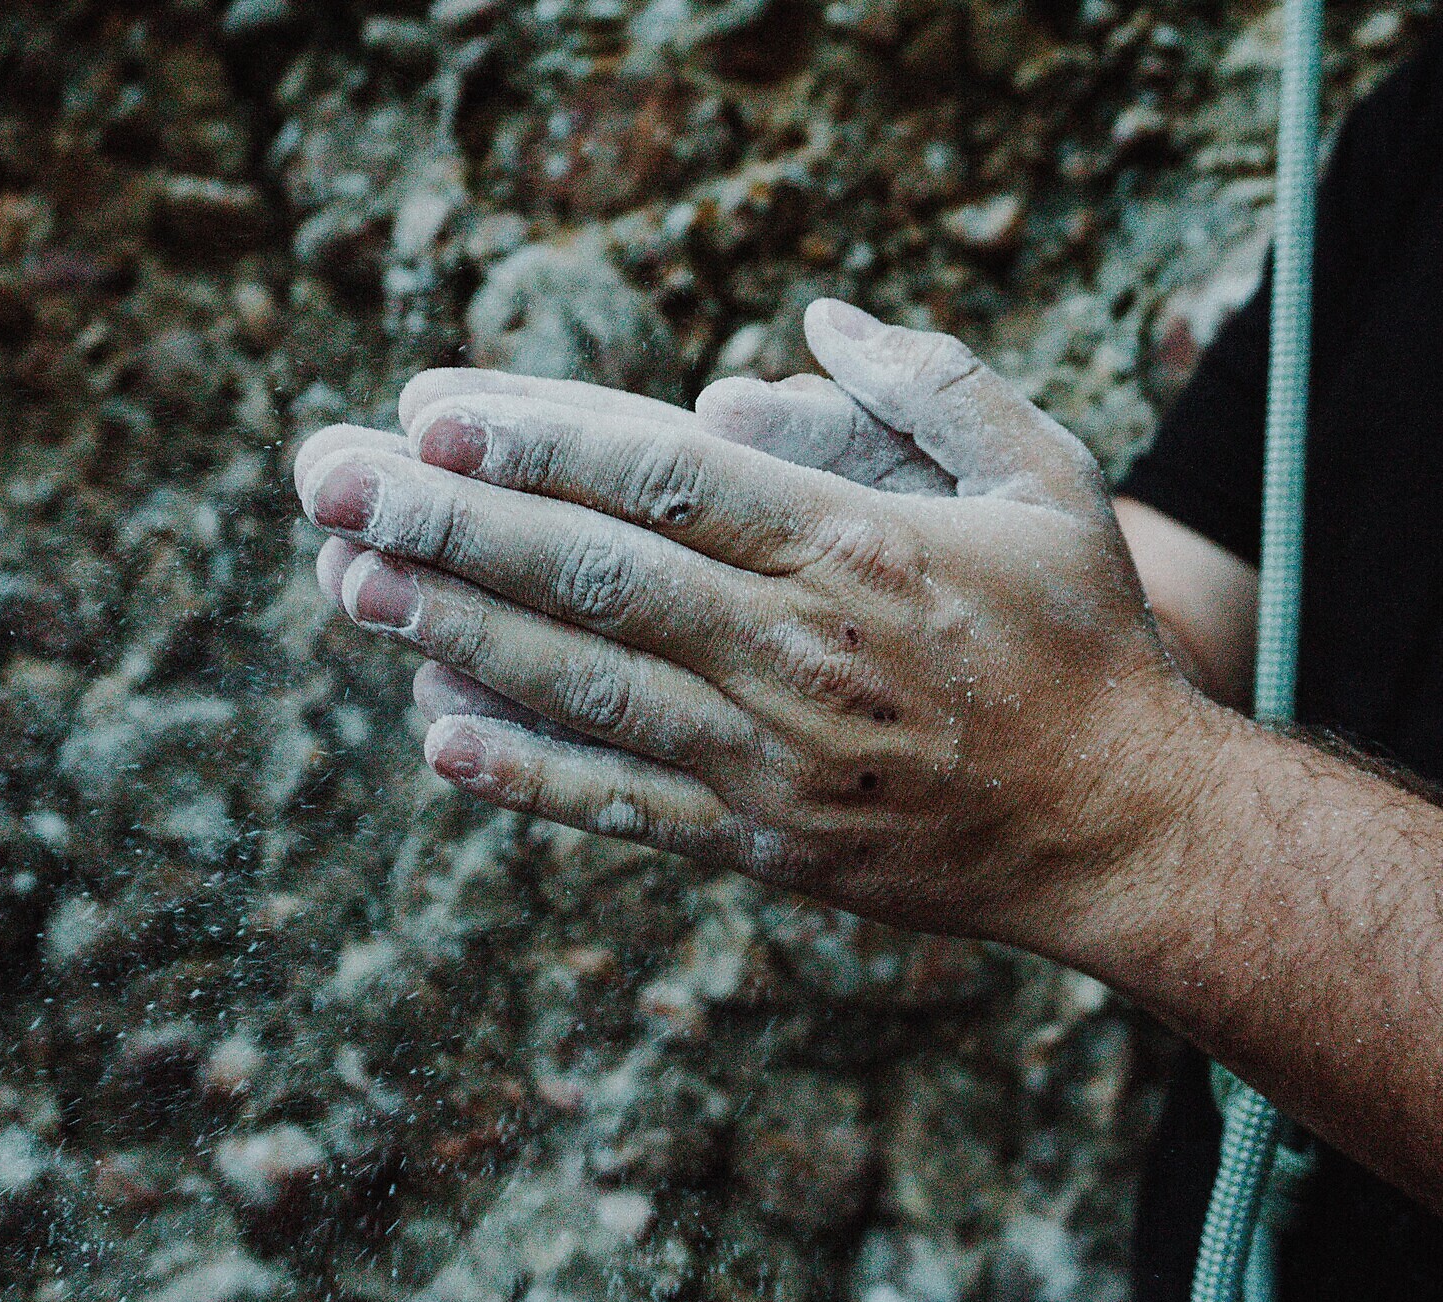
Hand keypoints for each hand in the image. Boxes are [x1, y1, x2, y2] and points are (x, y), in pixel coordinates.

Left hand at [293, 301, 1217, 950]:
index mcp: (856, 548)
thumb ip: (935, 382)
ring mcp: (771, 757)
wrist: (1118, 828)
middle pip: (591, 574)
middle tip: (324, 479)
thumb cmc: (1082, 641)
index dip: (536, 443)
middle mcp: (798, 651)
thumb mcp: (1049, 477)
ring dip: (453, 633)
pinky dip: (525, 773)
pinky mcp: (763, 843)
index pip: (664, 479)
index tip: (427, 414)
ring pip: (585, 685)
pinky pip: (622, 805)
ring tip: (344, 583)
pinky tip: (435, 735)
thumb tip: (815, 317)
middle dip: (446, 524)